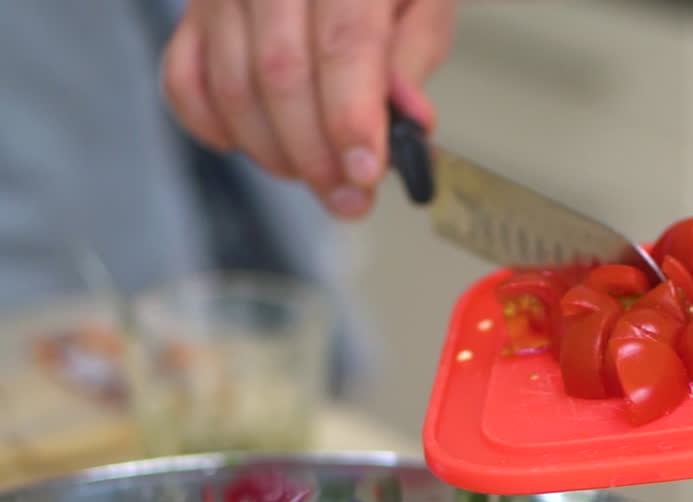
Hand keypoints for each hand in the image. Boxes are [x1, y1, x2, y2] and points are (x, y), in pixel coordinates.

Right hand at [161, 0, 457, 219]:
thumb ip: (415, 54)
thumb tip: (409, 119)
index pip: (343, 43)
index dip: (350, 118)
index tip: (364, 173)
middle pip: (281, 74)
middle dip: (316, 153)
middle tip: (348, 198)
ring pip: (233, 86)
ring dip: (274, 152)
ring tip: (315, 176)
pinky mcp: (192, 14)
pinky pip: (183, 81)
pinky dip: (215, 128)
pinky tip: (255, 147)